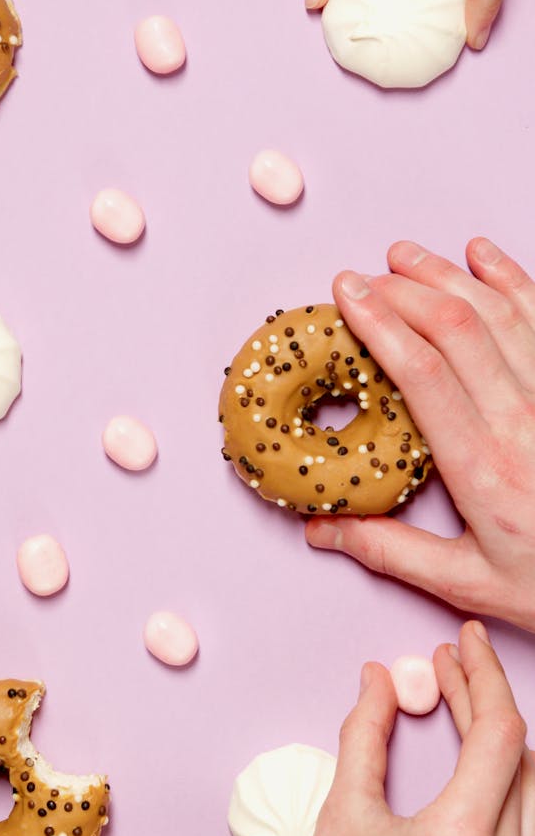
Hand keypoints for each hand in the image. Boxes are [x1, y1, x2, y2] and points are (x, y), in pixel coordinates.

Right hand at [251, 622, 534, 835]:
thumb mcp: (340, 816)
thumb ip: (366, 735)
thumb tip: (379, 679)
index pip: (498, 734)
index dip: (482, 675)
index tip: (463, 644)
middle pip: (524, 761)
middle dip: (487, 704)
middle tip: (451, 674)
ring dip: (509, 751)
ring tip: (470, 720)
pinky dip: (522, 805)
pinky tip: (495, 783)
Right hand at [306, 238, 534, 631]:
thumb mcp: (471, 581)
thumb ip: (392, 552)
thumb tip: (322, 530)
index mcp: (484, 468)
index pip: (423, 374)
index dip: (380, 323)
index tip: (344, 294)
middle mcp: (522, 421)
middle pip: (458, 327)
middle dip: (403, 290)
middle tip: (361, 276)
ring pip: (500, 312)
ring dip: (448, 275)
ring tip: (404, 255)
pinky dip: (512, 277)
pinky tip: (482, 254)